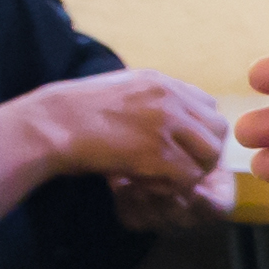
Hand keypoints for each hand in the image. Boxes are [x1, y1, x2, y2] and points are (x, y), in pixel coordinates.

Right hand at [0, 68, 222, 222]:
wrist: (51, 124)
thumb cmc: (74, 113)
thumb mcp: (119, 90)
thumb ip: (149, 99)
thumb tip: (169, 118)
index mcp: (161, 81)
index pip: (209, 106)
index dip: (199, 131)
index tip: (179, 146)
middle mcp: (169, 98)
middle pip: (217, 130)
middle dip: (204, 153)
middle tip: (178, 168)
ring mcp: (165, 124)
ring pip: (209, 154)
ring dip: (191, 172)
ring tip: (163, 178)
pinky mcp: (157, 152)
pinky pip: (188, 176)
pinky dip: (174, 187)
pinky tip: (149, 184)